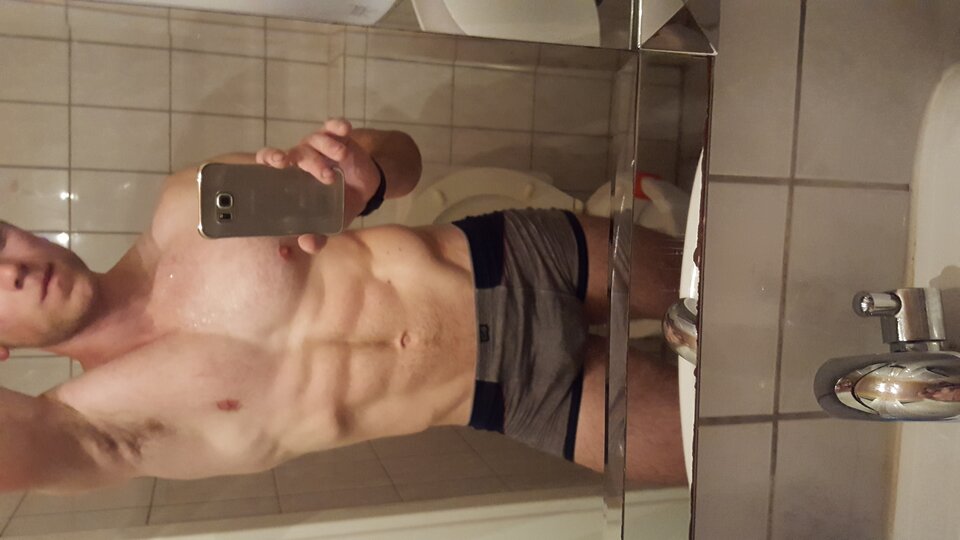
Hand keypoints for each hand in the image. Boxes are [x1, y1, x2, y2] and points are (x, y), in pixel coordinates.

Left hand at [255, 118, 380, 253]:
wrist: (365, 191)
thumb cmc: (338, 204)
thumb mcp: (330, 223)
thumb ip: (317, 236)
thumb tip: (305, 244)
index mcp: (292, 174)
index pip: (270, 161)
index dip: (269, 158)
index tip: (277, 163)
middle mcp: (303, 156)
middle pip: (297, 152)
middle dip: (304, 159)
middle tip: (318, 170)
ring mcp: (320, 145)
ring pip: (316, 140)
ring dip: (327, 149)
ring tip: (341, 160)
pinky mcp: (339, 136)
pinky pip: (334, 126)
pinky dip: (338, 125)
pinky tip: (345, 130)